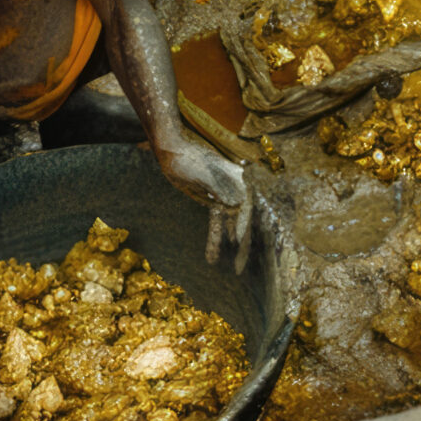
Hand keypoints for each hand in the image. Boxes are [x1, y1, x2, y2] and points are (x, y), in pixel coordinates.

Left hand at [157, 143, 254, 272]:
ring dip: (229, 245)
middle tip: (241, 268)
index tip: (240, 243)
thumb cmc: (186, 158)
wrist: (171, 151)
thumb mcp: (201, 172)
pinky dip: (216, 239)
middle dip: (245, 244)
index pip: (249, 207)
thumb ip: (219, 186)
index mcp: (239, 180)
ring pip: (231, 225)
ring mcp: (227, 196)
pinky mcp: (215, 202)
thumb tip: (235, 202)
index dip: (246, 226)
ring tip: (230, 268)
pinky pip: (218, 223)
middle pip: (246, 220)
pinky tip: (213, 257)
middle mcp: (238, 189)